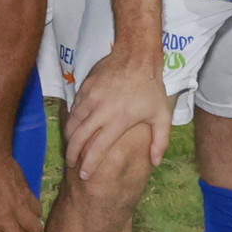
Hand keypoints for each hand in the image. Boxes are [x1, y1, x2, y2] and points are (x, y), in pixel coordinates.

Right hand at [62, 49, 172, 195]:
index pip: (97, 148)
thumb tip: (155, 163)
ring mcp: (89, 98)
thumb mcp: (161, 115)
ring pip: (72, 124)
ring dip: (70, 139)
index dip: (89, 165)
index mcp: (117, 120)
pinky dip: (73, 121)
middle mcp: (99, 111)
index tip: (85, 175)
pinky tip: (76, 128)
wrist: (136, 56)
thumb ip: (159, 141)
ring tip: (72, 148)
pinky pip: (74, 109)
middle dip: (72, 155)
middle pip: (77, 139)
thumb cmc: (150, 87)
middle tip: (72, 164)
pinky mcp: (83, 88)